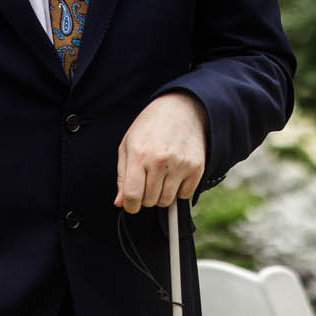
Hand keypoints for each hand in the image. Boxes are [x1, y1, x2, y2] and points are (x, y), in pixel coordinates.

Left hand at [114, 92, 206, 212]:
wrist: (181, 109)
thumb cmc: (150, 127)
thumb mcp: (128, 145)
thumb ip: (122, 176)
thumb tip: (120, 202)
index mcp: (138, 155)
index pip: (132, 196)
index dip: (130, 205)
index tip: (131, 204)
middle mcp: (159, 161)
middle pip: (149, 201)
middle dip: (146, 196)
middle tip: (147, 180)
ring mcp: (179, 165)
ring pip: (166, 201)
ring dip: (162, 194)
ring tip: (161, 176)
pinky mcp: (196, 168)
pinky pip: (184, 195)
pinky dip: (179, 189)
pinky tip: (175, 173)